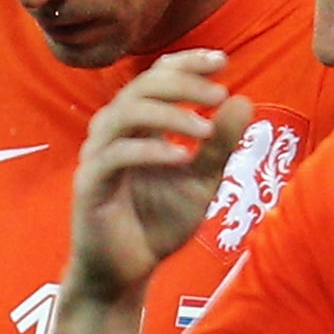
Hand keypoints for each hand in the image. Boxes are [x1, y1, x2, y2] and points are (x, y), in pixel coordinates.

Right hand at [69, 53, 245, 310]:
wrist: (127, 272)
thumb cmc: (158, 224)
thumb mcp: (202, 181)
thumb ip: (220, 144)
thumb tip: (244, 100)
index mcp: (137, 125)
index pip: (156, 75)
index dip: (186, 62)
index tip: (222, 61)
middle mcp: (113, 132)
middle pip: (141, 86)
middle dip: (182, 83)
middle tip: (219, 93)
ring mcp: (98, 156)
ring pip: (125, 114)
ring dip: (169, 114)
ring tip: (205, 128)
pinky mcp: (89, 184)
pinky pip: (116, 156)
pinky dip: (151, 151)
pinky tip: (183, 157)